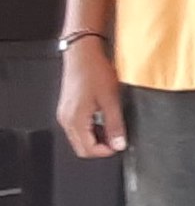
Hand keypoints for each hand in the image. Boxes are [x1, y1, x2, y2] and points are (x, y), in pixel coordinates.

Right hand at [57, 38, 126, 157]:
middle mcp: (66, 119)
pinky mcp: (67, 108)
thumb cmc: (95, 72)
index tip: (119, 146)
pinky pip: (77, 127)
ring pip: (79, 138)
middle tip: (117, 139)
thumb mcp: (111, 100)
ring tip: (112, 128)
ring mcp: (65, 114)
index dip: (105, 152)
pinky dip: (90, 129)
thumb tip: (119, 144)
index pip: (87, 150)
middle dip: (100, 147)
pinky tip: (103, 119)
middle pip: (81, 147)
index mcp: (75, 120)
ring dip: (95, 138)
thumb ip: (115, 125)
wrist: (83, 54)